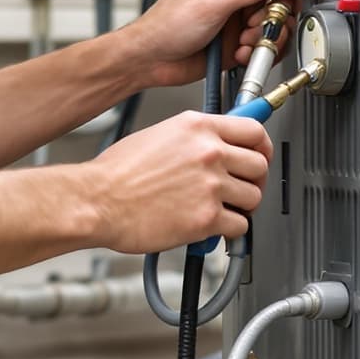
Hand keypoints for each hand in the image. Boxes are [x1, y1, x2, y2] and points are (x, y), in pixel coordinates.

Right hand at [86, 110, 274, 252]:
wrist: (97, 201)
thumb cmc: (116, 173)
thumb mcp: (158, 135)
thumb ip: (192, 139)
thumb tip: (213, 146)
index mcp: (198, 127)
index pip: (254, 130)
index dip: (262, 146)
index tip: (260, 156)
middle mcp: (209, 152)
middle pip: (259, 165)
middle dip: (253, 180)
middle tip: (240, 189)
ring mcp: (211, 185)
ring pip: (253, 198)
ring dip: (241, 207)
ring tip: (220, 210)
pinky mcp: (206, 218)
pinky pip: (240, 226)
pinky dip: (229, 231)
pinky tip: (211, 227)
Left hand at [128, 0, 331, 85]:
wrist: (151, 61)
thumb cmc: (165, 28)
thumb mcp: (207, 6)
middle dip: (279, 7)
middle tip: (270, 19)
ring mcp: (234, 20)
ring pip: (271, 21)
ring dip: (265, 34)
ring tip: (246, 41)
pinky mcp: (236, 43)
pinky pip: (263, 44)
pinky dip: (259, 50)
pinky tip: (241, 54)